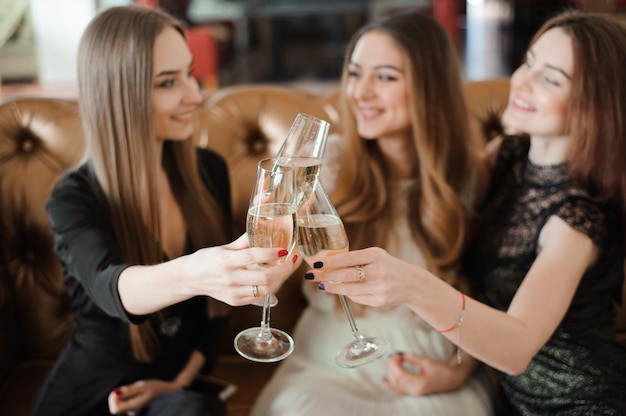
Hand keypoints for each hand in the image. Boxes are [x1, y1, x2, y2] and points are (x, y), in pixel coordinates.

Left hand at [107, 379, 174, 414]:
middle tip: (124, 388)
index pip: (114, 410)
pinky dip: (125, 397)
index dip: (113, 401)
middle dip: (116, 398)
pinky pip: (125, 404)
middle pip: (116, 409)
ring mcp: (134, 410)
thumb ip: (128, 390)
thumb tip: (115, 393)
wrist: (166, 390)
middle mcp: (133, 410)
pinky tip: (132, 392)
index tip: (119, 391)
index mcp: (134, 406)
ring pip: (120, 406)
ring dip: (121, 397)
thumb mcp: (142, 385)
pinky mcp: (135, 407)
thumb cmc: (156, 386)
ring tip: (131, 389)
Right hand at [182, 233, 297, 305]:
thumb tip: (265, 227)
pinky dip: (272, 287)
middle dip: (284, 269)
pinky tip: (277, 278)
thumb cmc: (207, 259)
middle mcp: (230, 278)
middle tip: (293, 259)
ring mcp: (233, 293)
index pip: (253, 256)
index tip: (285, 249)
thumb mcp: (224, 247)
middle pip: (264, 277)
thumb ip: (246, 241)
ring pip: (266, 289)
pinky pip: (260, 296)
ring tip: (288, 267)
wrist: (190, 278)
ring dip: (282, 279)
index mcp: (225, 261)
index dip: (271, 253)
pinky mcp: (236, 301)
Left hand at [303, 247, 423, 308]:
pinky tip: (344, 289)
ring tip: (321, 285)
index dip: (330, 261)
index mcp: (376, 255)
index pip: (348, 258)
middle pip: (346, 275)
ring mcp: (380, 287)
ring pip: (349, 289)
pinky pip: (357, 298)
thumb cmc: (387, 266)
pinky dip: (348, 294)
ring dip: (332, 287)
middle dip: (325, 275)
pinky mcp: (380, 301)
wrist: (411, 283)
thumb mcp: (375, 256)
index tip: (316, 263)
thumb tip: (326, 262)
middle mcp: (379, 271)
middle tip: (311, 275)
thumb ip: (354, 259)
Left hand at [385, 352, 466, 395]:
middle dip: (392, 367)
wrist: (452, 379)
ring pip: (395, 386)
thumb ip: (413, 358)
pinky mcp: (414, 392)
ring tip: (393, 364)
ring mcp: (414, 393)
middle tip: (395, 357)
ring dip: (391, 374)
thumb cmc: (442, 370)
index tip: (397, 355)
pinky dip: (391, 385)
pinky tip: (386, 378)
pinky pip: (398, 391)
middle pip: (396, 380)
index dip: (395, 363)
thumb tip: (401, 354)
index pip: (400, 374)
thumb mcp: (427, 361)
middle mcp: (415, 390)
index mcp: (419, 383)